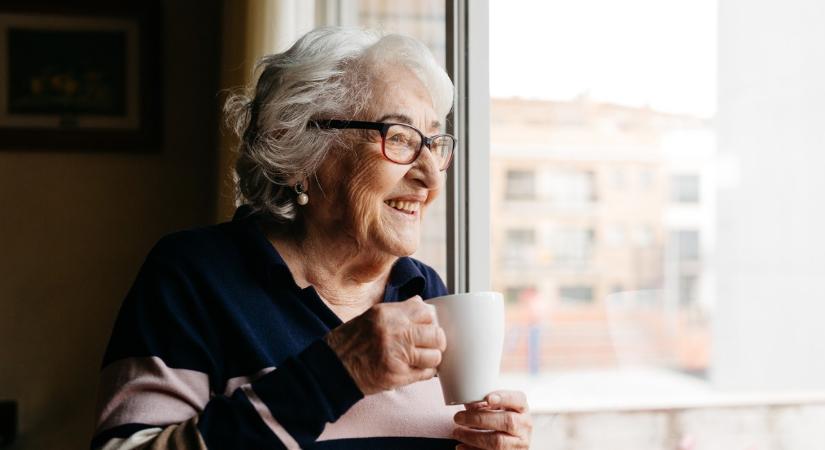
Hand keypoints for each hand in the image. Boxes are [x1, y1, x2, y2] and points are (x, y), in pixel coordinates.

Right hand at [324, 295, 445, 394]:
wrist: (332, 368)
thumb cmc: (350, 342)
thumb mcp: (371, 317)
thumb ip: (398, 311)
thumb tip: (422, 303)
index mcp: (387, 313)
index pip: (425, 312)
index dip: (429, 321)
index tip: (426, 327)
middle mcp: (394, 332)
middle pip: (435, 334)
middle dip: (435, 341)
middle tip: (428, 345)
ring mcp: (397, 355)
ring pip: (434, 356)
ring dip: (431, 359)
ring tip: (420, 359)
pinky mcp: (398, 376)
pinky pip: (426, 374)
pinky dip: (425, 373)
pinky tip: (415, 369)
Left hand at [452, 390, 531, 448]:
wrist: (510, 441)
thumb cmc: (500, 418)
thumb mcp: (496, 408)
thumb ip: (484, 403)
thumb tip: (468, 402)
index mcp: (522, 408)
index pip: (517, 400)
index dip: (503, 398)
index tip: (487, 398)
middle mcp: (524, 425)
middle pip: (507, 421)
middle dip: (479, 419)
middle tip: (458, 417)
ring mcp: (519, 444)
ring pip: (497, 441)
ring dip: (473, 437)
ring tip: (457, 432)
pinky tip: (461, 446)